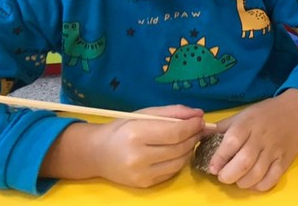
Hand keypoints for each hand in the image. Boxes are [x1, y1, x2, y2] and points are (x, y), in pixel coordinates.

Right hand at [41, 104, 205, 187]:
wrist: (98, 153)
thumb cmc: (122, 128)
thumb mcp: (145, 113)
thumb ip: (173, 112)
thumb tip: (199, 114)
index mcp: (137, 134)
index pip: (175, 132)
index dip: (193, 126)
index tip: (200, 119)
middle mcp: (138, 157)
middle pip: (180, 147)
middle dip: (194, 136)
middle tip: (199, 127)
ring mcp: (141, 174)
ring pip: (179, 161)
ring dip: (189, 148)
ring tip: (189, 138)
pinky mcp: (144, 184)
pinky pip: (172, 172)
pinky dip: (180, 160)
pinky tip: (178, 151)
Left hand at [205, 89, 297, 190]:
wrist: (296, 111)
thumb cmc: (265, 113)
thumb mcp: (242, 114)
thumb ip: (222, 127)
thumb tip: (200, 136)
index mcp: (248, 124)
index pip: (231, 142)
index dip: (219, 158)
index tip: (212, 167)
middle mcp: (261, 137)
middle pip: (243, 162)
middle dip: (228, 175)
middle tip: (223, 175)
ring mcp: (274, 150)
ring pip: (256, 174)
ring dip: (242, 182)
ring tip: (237, 179)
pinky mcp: (285, 161)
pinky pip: (271, 180)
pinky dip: (259, 186)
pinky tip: (253, 182)